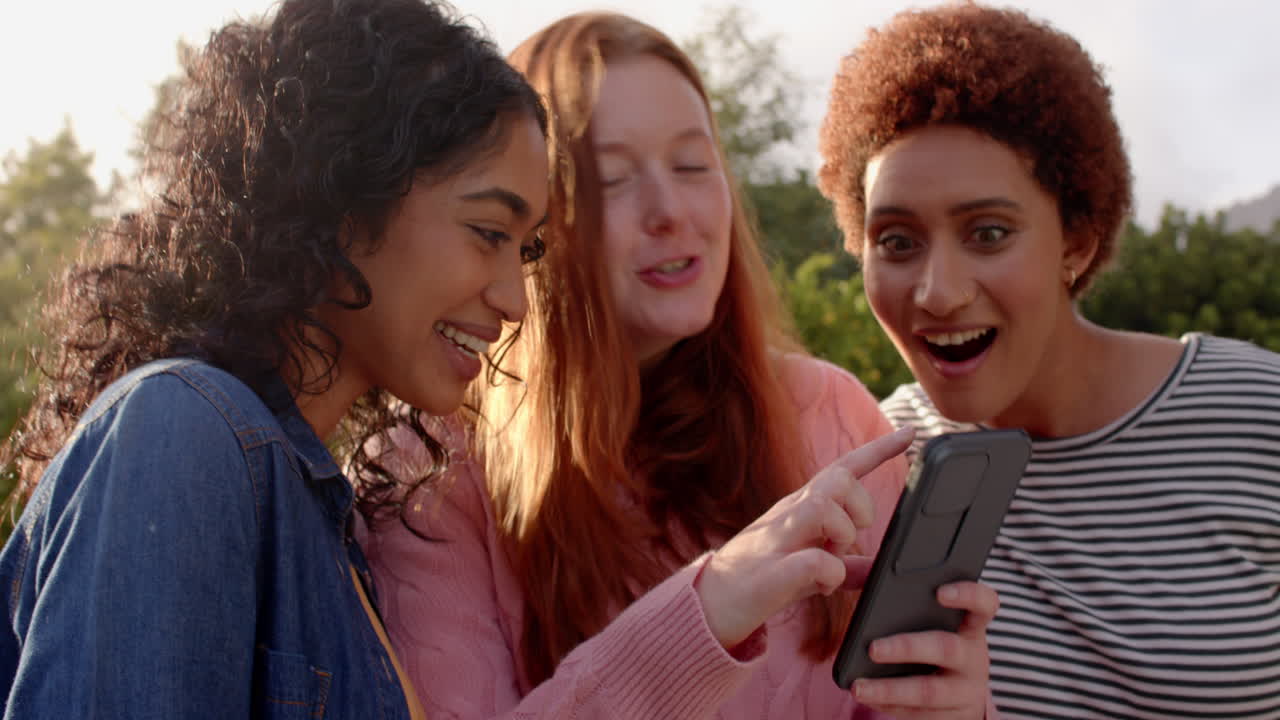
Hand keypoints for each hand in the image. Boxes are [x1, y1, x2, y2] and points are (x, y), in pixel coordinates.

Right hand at [694, 426, 912, 647]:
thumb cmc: (764, 580)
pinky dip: (829, 574)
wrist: (712, 604)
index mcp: (803, 508)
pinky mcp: (772, 572)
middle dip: (859, 506)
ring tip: (831, 559)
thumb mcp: (812, 570)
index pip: (843, 468)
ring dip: (841, 534)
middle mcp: (790, 513)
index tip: (911, 432)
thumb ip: (846, 567)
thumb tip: (877, 568)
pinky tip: (819, 585)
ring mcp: (779, 538)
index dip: (879, 450)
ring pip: (823, 506)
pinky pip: (815, 561)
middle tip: (850, 539)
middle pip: (837, 479)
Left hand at [851, 581, 998, 718]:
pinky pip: (916, 713)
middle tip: (874, 648)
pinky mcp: (947, 716)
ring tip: (859, 686)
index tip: (940, 592)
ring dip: (890, 688)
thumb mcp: (926, 620)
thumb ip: (898, 592)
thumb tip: (854, 568)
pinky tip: (864, 695)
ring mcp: (962, 690)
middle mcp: (972, 657)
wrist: (953, 698)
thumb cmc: (930, 641)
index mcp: (969, 625)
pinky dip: (887, 705)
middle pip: (947, 648)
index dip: (968, 595)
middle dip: (908, 648)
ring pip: (929, 690)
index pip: (984, 604)